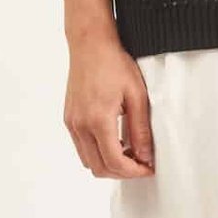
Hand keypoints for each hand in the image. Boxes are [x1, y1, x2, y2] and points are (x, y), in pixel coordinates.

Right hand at [64, 41, 155, 177]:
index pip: (115, 162)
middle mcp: (80, 125)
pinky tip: (114, 140)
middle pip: (99, 168)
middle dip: (122, 172)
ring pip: (88, 161)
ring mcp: (71, 123)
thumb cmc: (114, 64)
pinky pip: (81, 148)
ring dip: (109, 164)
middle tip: (141, 163)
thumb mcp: (137, 96)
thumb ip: (141, 130)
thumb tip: (145, 156)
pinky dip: (98, 152)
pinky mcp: (69, 119)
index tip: (148, 168)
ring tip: (129, 151)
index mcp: (98, 120)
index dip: (134, 171)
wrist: (90, 45)